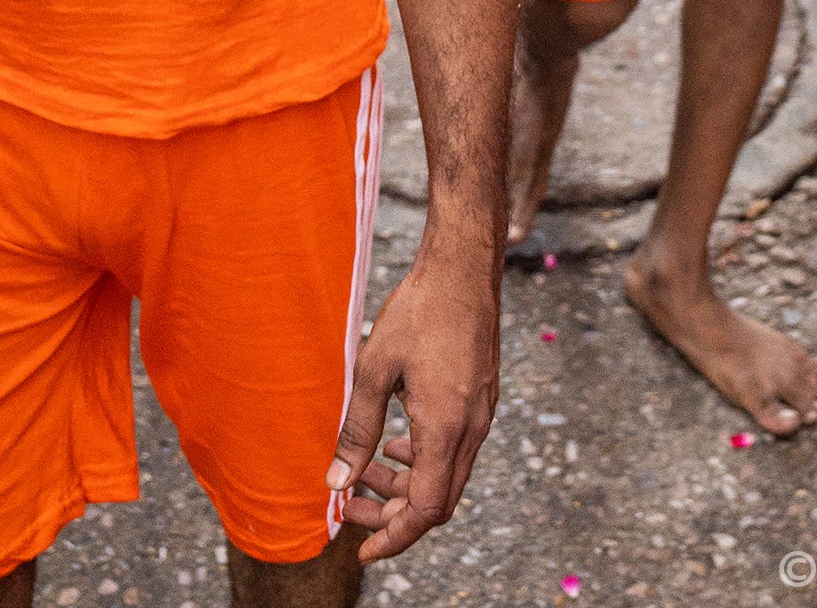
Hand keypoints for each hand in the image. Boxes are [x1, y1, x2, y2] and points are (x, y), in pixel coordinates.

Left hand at [328, 243, 498, 563]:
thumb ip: (357, 430)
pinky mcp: (481, 400)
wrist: (464, 268)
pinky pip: (453, 450)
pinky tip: (394, 440)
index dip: (392, 537)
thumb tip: (336, 483)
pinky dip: (421, 460)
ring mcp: (481, 416)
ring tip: (364, 470)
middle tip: (351, 508)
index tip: (362, 549)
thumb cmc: (420, 310)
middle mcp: (470, 430)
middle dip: (393, 515)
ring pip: (445, 477)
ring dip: (405, 484)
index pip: (423, 510)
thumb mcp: (375, 368)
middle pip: (436, 502)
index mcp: (445, 429)